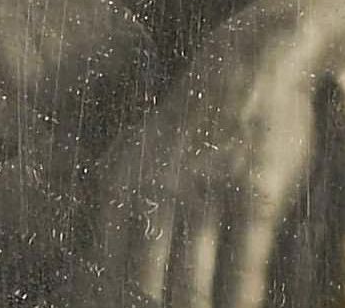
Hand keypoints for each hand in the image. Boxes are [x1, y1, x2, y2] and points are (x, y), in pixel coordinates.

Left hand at [90, 0, 323, 307]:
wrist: (250, 60)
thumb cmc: (193, 121)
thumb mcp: (138, 150)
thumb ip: (116, 197)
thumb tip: (91, 256)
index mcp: (122, 181)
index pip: (101, 261)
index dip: (100, 295)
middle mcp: (157, 188)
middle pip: (142, 279)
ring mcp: (206, 191)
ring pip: (191, 278)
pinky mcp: (254, 193)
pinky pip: (243, 260)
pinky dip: (238, 296)